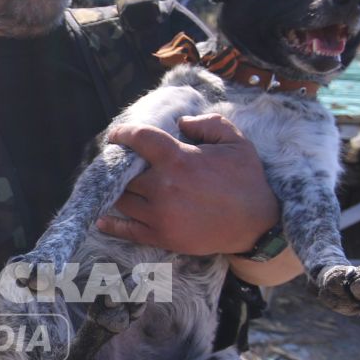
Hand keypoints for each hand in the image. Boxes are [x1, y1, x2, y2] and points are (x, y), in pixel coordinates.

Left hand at [96, 113, 277, 255]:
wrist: (256, 225)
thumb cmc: (247, 181)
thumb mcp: (236, 141)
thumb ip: (208, 123)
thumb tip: (181, 123)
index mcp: (178, 159)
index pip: (139, 139)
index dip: (123, 134)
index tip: (116, 135)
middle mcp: (162, 186)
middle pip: (126, 173)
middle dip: (122, 166)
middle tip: (121, 163)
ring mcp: (159, 214)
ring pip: (123, 199)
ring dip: (119, 191)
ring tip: (118, 185)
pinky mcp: (161, 236)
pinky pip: (127, 231)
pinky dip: (112, 225)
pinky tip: (102, 220)